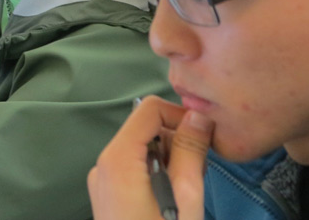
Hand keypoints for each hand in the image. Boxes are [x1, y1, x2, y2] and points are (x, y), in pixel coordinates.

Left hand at [88, 96, 214, 219]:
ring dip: (170, 161)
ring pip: (143, 150)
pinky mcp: (108, 196)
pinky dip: (157, 175)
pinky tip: (171, 199)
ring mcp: (104, 181)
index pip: (149, 109)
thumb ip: (190, 151)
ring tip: (185, 193)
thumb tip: (198, 116)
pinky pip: (135, 170)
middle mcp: (104, 164)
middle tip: (198, 172)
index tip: (205, 136)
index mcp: (118, 159)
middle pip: (146, 130)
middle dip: (177, 142)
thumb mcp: (185, 195)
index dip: (180, 115)